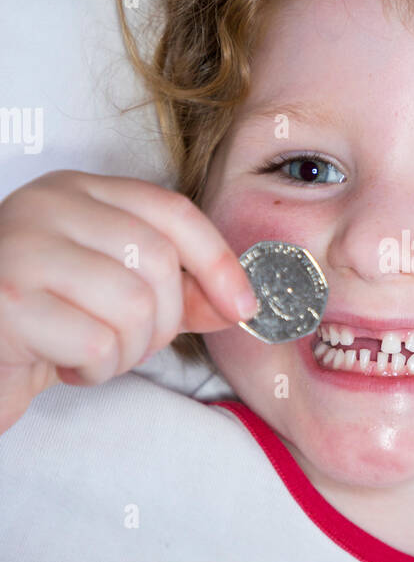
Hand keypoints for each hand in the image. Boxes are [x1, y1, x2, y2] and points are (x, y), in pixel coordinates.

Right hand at [0, 170, 257, 434]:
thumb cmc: (41, 323)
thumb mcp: (113, 296)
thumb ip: (176, 292)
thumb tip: (238, 302)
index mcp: (79, 191)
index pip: (171, 211)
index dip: (218, 261)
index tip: (243, 306)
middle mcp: (47, 205)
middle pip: (159, 260)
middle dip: (163, 321)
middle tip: (127, 343)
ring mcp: (22, 248)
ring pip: (133, 304)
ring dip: (126, 351)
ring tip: (92, 354)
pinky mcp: (6, 300)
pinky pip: (96, 343)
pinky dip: (94, 370)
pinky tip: (64, 366)